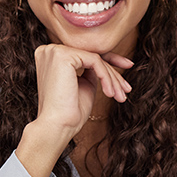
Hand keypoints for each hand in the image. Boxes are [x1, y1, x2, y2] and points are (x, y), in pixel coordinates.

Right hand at [16, 44, 131, 176]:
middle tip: (127, 88)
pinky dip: (106, 77)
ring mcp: (55, 51)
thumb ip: (90, 70)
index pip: (84, 55)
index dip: (108, 62)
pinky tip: (110, 93)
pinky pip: (94, 61)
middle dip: (113, 72)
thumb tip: (106, 61)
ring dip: (112, 78)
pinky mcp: (63, 55)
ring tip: (121, 96)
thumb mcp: (83, 85)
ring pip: (95, 58)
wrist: (56, 126)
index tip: (126, 70)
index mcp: (51, 57)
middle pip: (91, 55)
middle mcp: (49, 50)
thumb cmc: (69, 112)